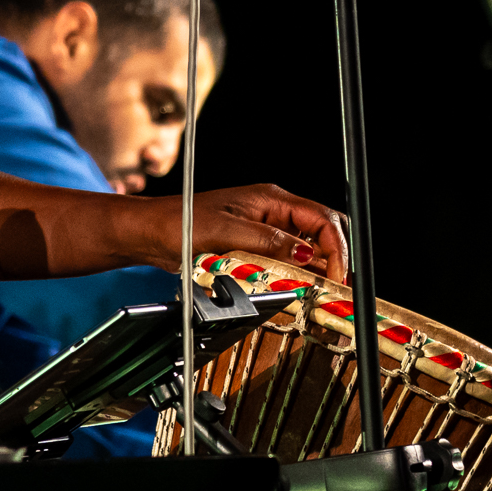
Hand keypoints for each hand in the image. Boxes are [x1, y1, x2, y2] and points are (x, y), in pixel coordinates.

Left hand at [147, 183, 348, 278]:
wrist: (154, 232)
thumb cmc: (182, 222)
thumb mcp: (227, 232)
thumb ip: (268, 241)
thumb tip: (305, 252)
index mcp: (272, 199)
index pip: (322, 219)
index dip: (336, 248)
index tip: (336, 274)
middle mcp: (273, 212)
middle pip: (321, 232)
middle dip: (333, 259)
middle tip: (334, 287)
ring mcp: (265, 229)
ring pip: (305, 249)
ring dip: (313, 270)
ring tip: (318, 291)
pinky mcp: (255, 247)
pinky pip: (285, 261)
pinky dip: (294, 275)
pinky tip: (294, 288)